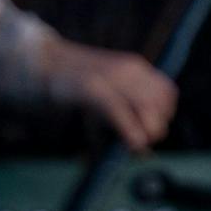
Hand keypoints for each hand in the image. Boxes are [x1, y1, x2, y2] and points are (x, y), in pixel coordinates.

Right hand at [38, 38, 175, 153]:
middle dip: (156, 128)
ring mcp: (110, 77)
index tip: (152, 132)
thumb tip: (145, 147)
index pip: (168, 93)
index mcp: (135, 67)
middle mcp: (128, 69)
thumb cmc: (74, 84)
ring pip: (145, 107)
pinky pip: (119, 110)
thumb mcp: (108, 90)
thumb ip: (127, 110)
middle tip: (141, 143)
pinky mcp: (91, 88)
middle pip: (160, 103)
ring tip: (134, 145)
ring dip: (146, 132)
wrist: (42, 64)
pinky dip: (130, 129)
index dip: (164, 116)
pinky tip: (132, 144)